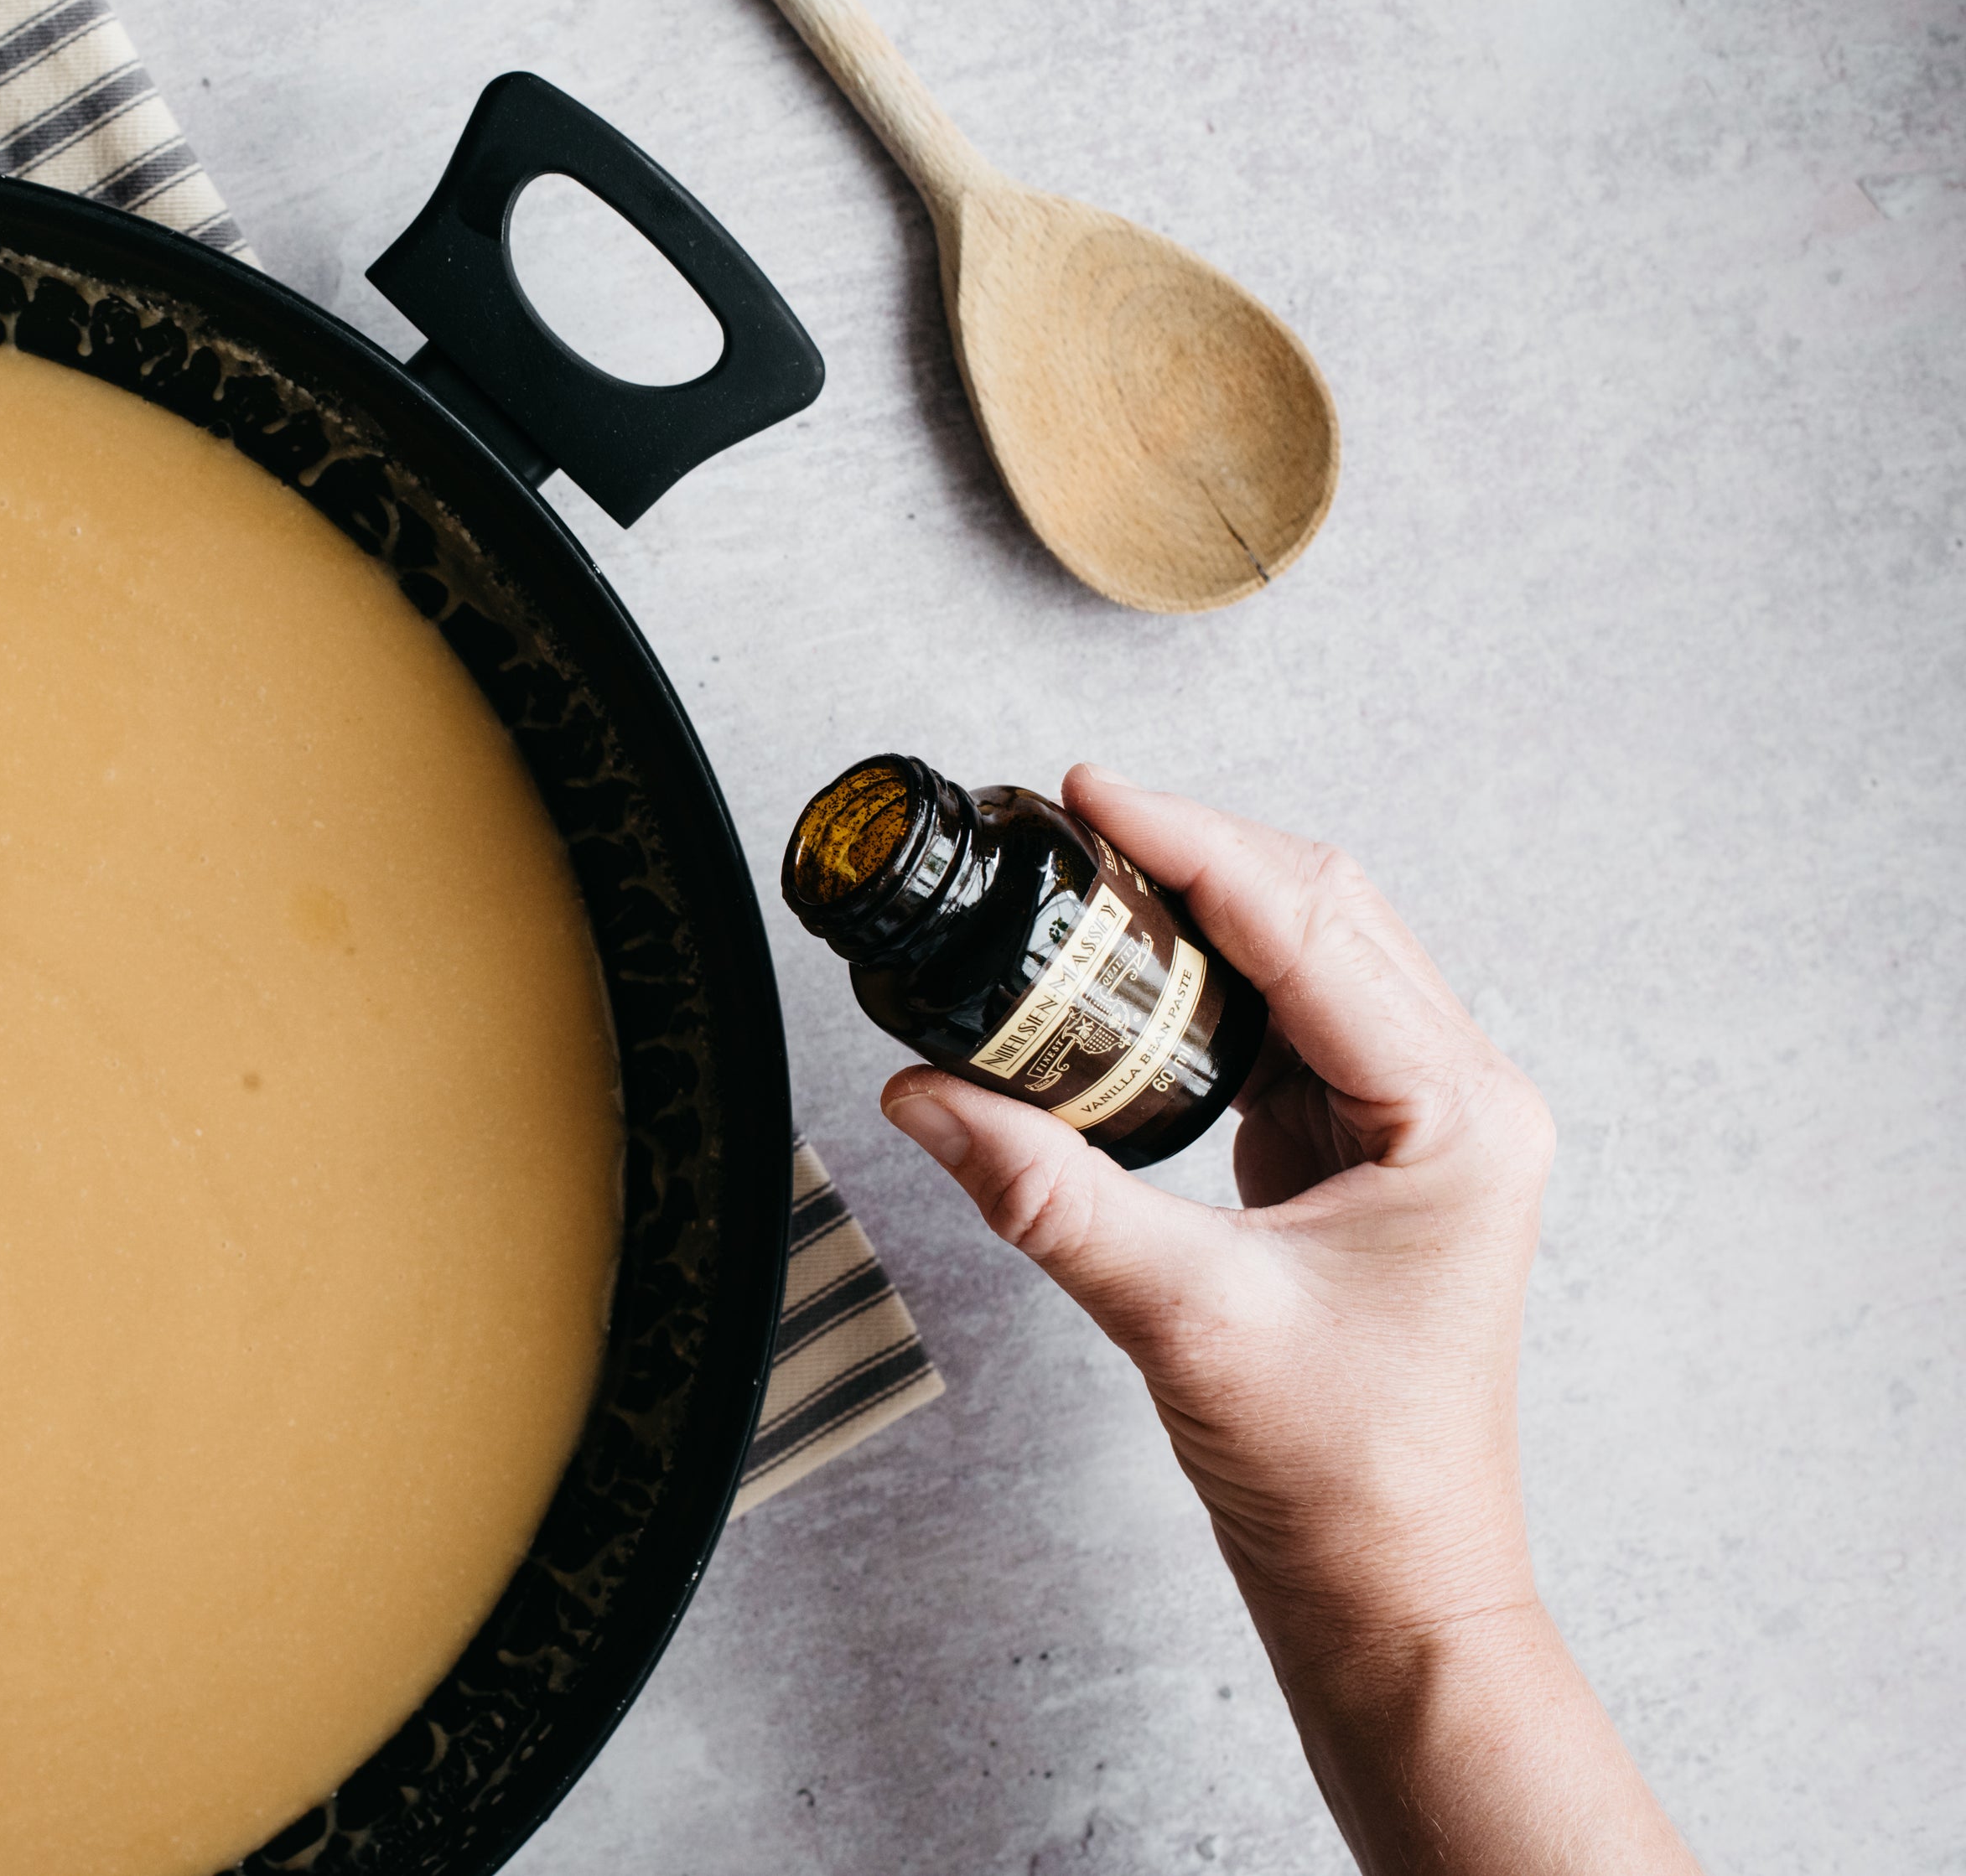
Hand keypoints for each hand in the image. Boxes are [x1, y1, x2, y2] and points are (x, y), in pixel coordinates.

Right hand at [881, 767, 1694, 1873]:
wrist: (1392, 1590)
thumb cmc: (1342, 1475)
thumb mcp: (1179, 1314)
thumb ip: (1045, 1193)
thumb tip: (921, 1096)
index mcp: (1457, 1115)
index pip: (1308, 927)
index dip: (1189, 843)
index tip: (1090, 791)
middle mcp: (1461, 1101)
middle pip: (1326, 912)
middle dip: (1198, 850)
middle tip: (1076, 819)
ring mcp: (1424, 1126)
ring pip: (1315, 955)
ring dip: (1209, 906)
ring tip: (1095, 873)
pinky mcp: (1374, 1157)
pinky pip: (1295, 1023)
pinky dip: (1215, 979)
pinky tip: (1136, 973)